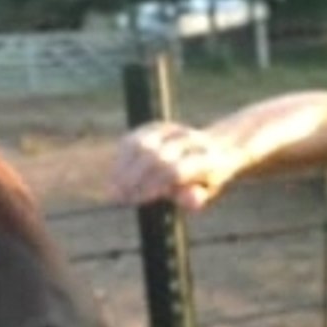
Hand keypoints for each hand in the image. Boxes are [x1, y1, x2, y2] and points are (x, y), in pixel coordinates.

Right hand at [108, 121, 247, 210]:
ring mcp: (173, 130)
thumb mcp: (203, 192)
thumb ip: (194, 197)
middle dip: (134, 178)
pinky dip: (121, 158)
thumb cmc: (203, 180)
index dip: (151, 186)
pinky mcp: (156, 126)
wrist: (212, 148)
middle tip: (118, 196)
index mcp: (207, 159)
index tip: (135, 200)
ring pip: (140, 145)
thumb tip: (190, 200)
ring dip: (123, 167)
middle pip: (154, 157)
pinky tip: (116, 174)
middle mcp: (190, 139)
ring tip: (114, 186)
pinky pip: (132, 140)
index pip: (173, 171)